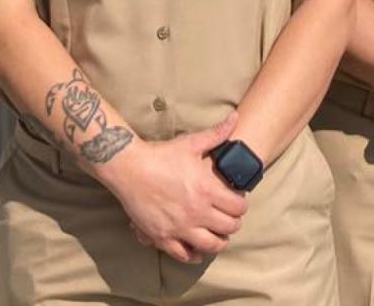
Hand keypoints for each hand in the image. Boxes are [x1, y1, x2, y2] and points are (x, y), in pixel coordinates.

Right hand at [104, 113, 247, 263]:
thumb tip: (235, 117)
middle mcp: (197, 212)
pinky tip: (196, 250)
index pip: (238, 207)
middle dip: (233, 224)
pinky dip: (193, 255)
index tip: (239, 203)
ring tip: (219, 236)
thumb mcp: (193, 142)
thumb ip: (218, 133)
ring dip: (218, 242)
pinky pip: (182, 254)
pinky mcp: (162, 237)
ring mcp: (179, 227)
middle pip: (228, 228)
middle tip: (232, 219)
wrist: (131, 169)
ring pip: (209, 246)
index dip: (242, 206)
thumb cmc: (163, 155)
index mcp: (208, 190)